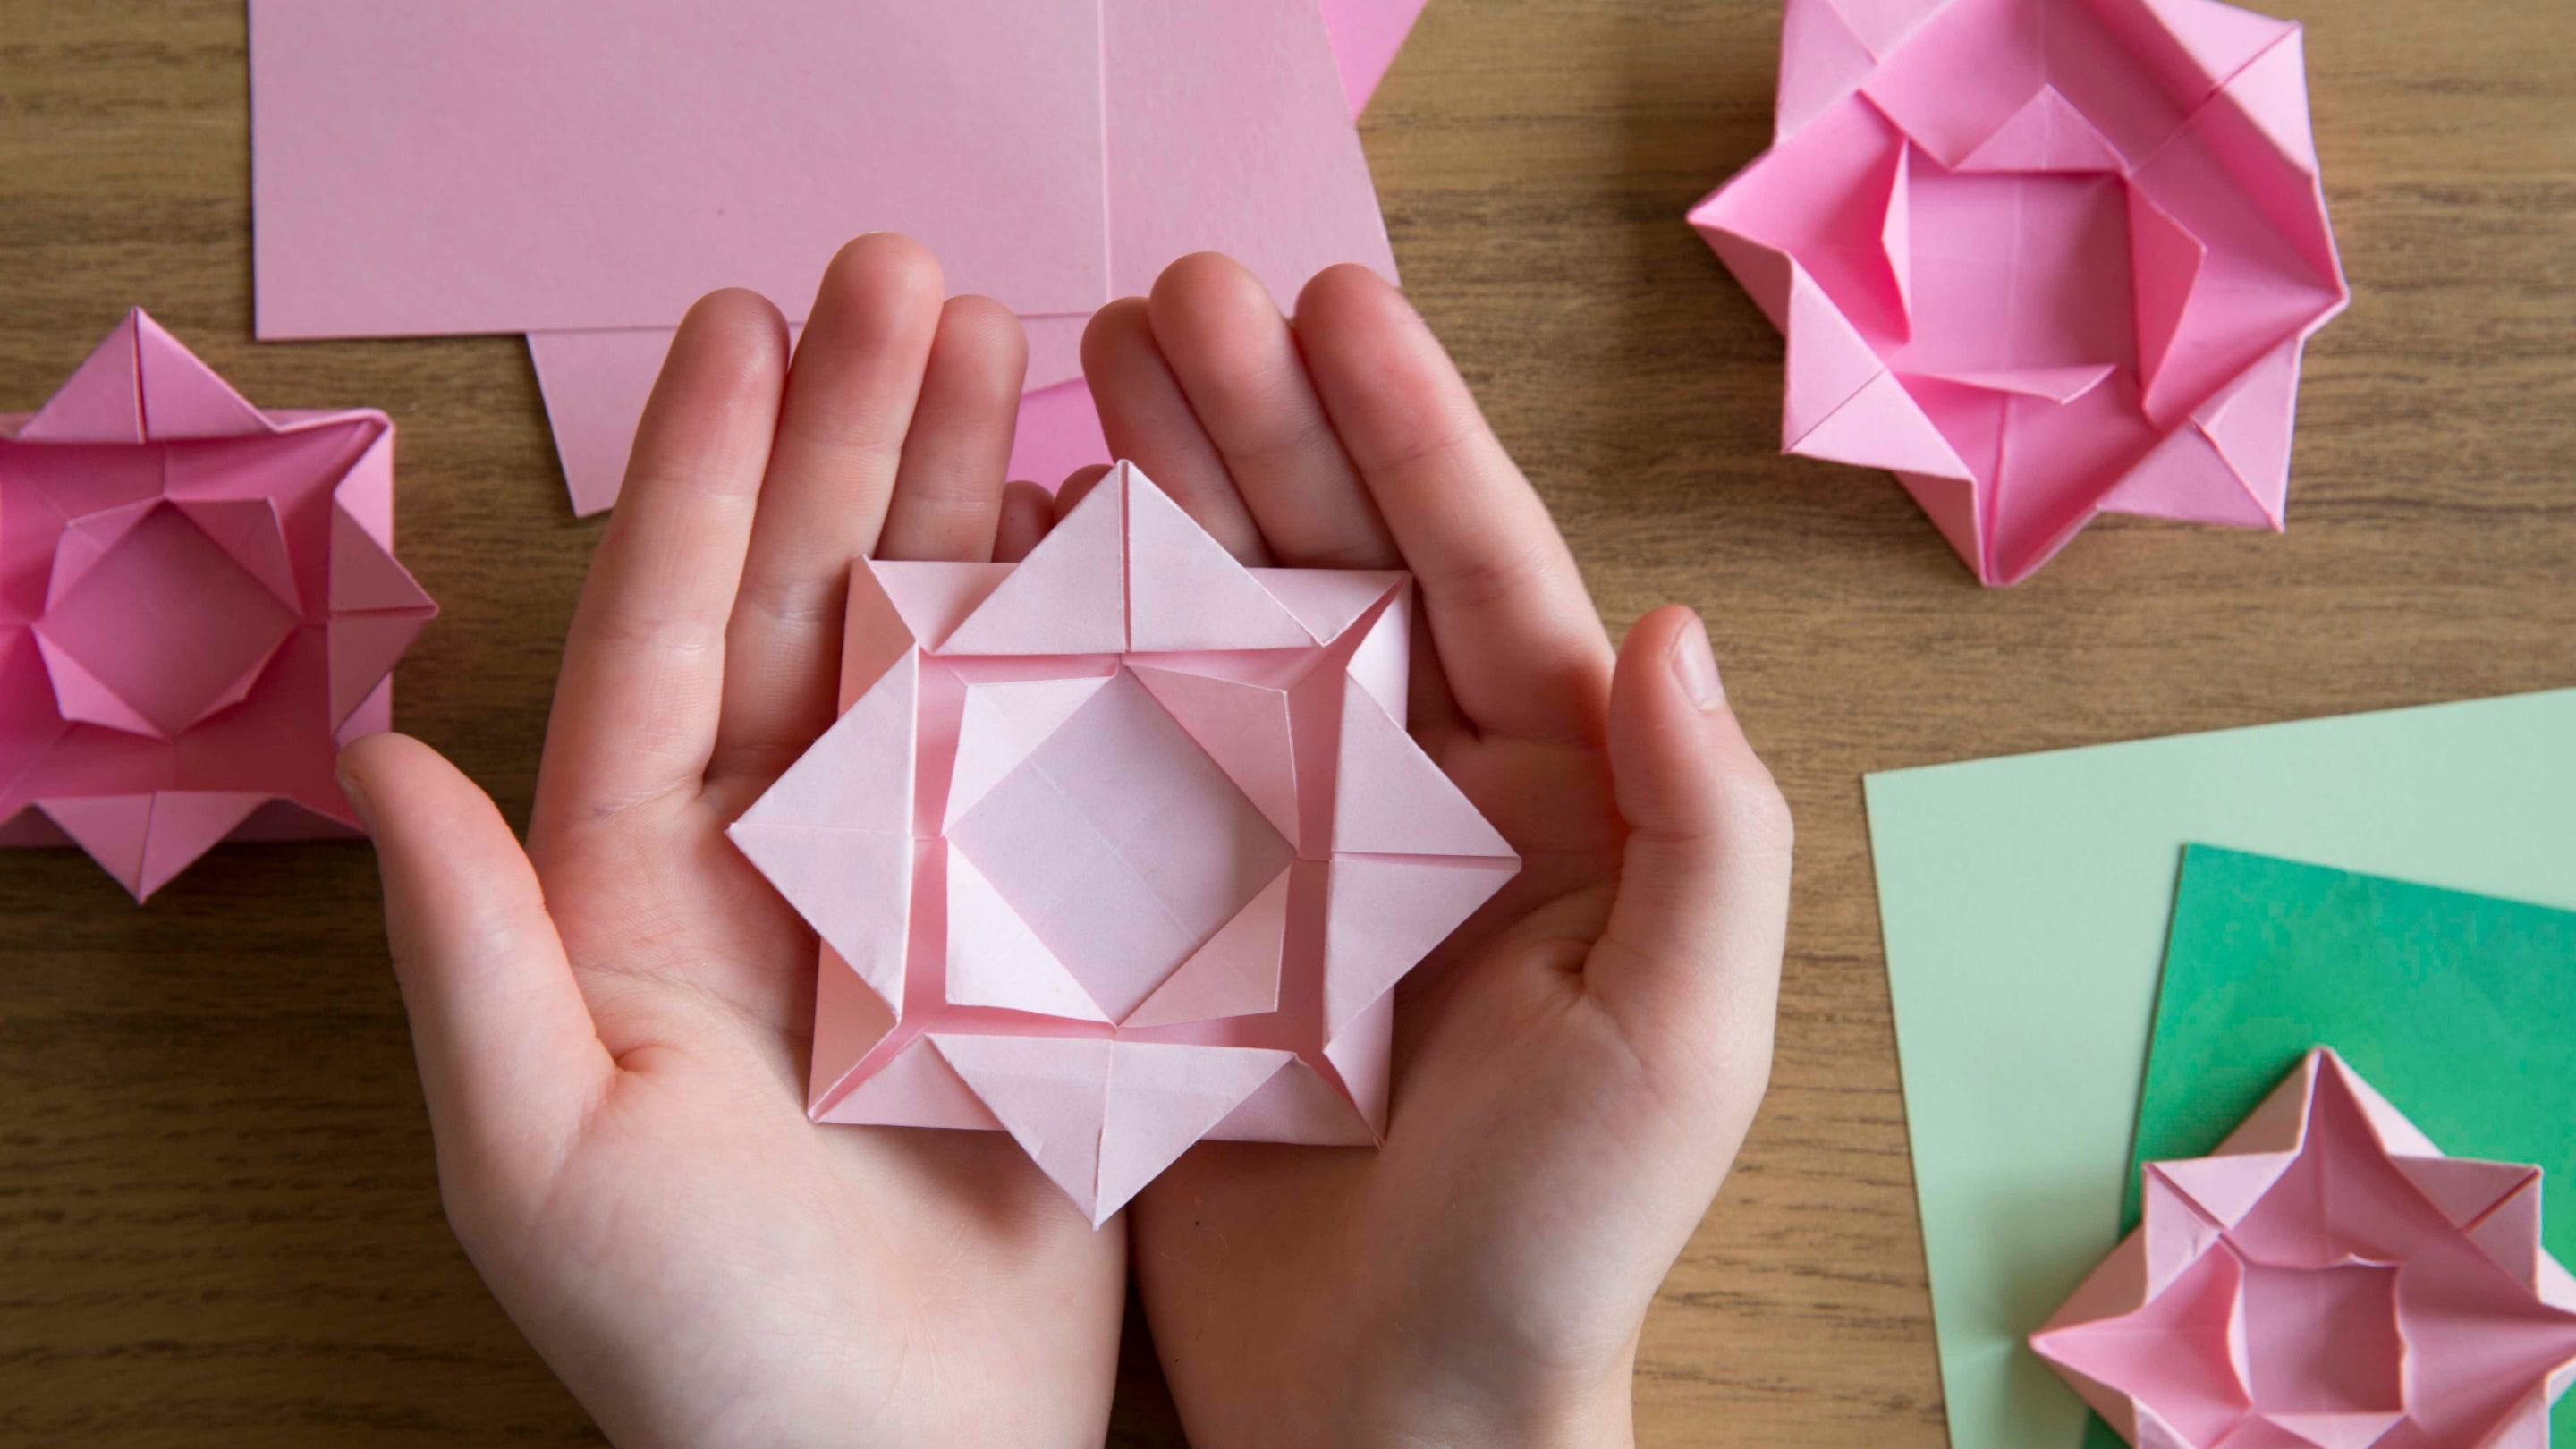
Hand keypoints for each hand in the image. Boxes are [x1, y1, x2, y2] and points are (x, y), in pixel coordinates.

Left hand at [339, 236, 1124, 1448]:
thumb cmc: (702, 1345)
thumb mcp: (539, 1158)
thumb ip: (467, 958)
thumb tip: (386, 753)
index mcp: (647, 886)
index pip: (674, 638)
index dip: (706, 475)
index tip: (747, 323)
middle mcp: (788, 854)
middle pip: (824, 600)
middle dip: (866, 433)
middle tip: (922, 276)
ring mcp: (931, 882)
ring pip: (953, 647)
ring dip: (984, 498)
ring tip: (1033, 353)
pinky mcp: (1052, 931)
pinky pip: (1073, 753)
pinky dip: (1095, 635)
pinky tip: (1119, 528)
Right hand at [1076, 256, 1792, 1447]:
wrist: (1389, 1417)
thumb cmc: (1559, 1244)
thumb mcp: (1676, 1039)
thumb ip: (1702, 831)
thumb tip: (1668, 625)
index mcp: (1548, 801)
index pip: (1480, 576)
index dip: (1409, 432)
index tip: (1329, 301)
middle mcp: (1408, 799)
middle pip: (1331, 568)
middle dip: (1255, 425)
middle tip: (1162, 299)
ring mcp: (1278, 852)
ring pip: (1211, 632)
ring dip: (1155, 499)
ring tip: (1081, 371)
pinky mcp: (1166, 923)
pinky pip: (1111, 754)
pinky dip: (1064, 649)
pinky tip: (1011, 548)